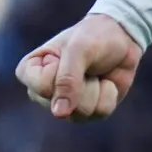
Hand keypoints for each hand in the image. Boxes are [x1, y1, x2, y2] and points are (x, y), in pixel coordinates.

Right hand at [16, 13, 142, 121]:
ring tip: (94, 72)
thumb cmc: (93, 37)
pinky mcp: (86, 112)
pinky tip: (106, 82)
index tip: (67, 54)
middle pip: (61, 105)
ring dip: (96, 88)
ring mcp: (64, 105)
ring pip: (81, 112)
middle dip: (82, 82)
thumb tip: (58, 113)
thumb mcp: (79, 49)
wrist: (122, 39)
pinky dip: (109, 94)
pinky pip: (100, 113)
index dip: (63, 71)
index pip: (43, 87)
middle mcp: (42, 92)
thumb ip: (67, 79)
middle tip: (85, 64)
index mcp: (30, 71)